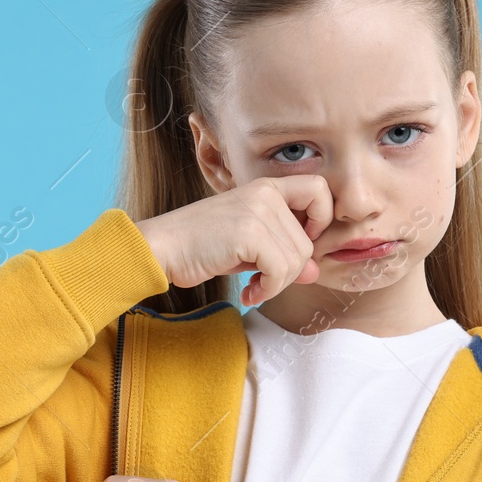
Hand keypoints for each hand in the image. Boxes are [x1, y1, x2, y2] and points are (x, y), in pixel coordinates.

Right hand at [134, 175, 332, 306]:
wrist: (161, 248)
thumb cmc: (200, 246)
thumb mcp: (249, 246)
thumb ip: (282, 252)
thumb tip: (313, 272)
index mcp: (267, 187)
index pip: (319, 190)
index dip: (321, 219)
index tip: (298, 245)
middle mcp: (266, 193)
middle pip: (308, 242)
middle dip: (289, 272)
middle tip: (264, 282)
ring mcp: (258, 210)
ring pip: (297, 260)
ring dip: (277, 285)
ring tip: (253, 288)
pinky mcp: (249, 233)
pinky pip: (280, 271)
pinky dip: (267, 290)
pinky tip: (248, 293)